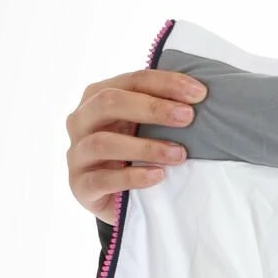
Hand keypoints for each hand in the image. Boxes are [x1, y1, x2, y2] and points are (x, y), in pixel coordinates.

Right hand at [65, 69, 206, 224]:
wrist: (113, 196)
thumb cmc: (133, 152)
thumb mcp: (144, 126)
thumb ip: (159, 110)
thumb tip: (200, 96)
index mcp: (97, 96)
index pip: (132, 80)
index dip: (166, 84)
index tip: (199, 93)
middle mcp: (81, 120)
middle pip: (110, 102)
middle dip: (152, 108)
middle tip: (187, 117)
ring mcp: (76, 153)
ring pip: (104, 142)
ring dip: (146, 147)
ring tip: (179, 154)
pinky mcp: (80, 185)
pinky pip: (102, 179)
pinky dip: (132, 177)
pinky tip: (158, 176)